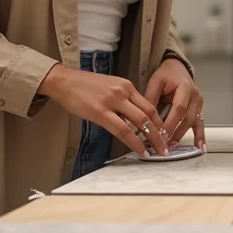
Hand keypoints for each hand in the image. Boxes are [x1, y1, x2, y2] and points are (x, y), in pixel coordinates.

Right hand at [39, 64, 167, 156]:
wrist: (65, 81)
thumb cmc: (86, 86)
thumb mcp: (111, 87)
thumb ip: (124, 100)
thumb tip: (135, 119)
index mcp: (127, 86)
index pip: (150, 105)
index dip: (160, 121)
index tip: (166, 134)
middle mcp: (123, 92)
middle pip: (149, 114)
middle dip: (161, 133)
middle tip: (167, 146)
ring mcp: (112, 102)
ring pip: (139, 123)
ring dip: (152, 140)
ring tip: (158, 151)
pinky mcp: (100, 112)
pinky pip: (122, 130)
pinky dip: (134, 142)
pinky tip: (140, 151)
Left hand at [144, 59, 205, 150]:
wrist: (177, 68)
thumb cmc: (166, 74)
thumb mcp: (155, 82)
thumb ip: (150, 99)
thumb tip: (143, 120)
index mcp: (185, 87)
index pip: (179, 108)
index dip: (171, 123)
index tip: (161, 135)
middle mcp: (195, 96)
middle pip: (187, 118)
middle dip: (175, 133)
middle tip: (164, 145)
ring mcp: (199, 103)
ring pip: (193, 122)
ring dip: (183, 136)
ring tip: (173, 147)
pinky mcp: (198, 109)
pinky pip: (200, 123)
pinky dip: (200, 136)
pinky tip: (201, 147)